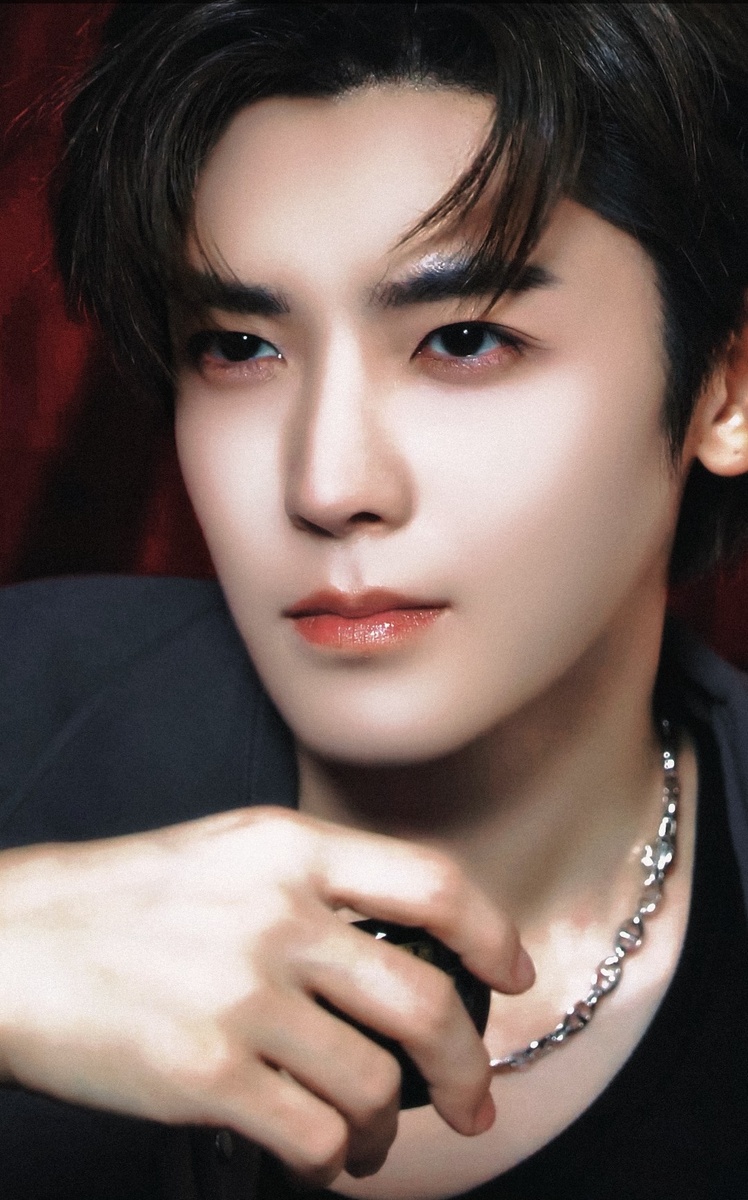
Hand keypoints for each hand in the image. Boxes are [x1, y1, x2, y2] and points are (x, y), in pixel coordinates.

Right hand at [0, 808, 532, 1185]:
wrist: (10, 946)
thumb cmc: (116, 903)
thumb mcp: (226, 854)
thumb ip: (311, 882)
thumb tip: (401, 940)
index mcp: (287, 850)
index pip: (432, 882)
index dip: (492, 934)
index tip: (511, 975)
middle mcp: (276, 916)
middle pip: (423, 1000)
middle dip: (467, 1067)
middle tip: (475, 1101)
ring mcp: (243, 996)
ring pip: (376, 1085)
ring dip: (388, 1128)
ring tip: (369, 1137)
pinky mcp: (206, 1074)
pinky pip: (316, 1137)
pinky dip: (334, 1160)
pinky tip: (319, 1155)